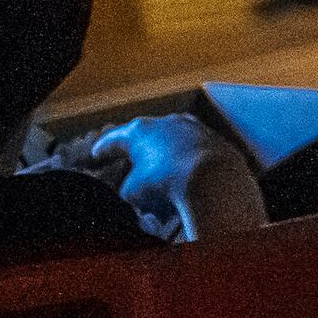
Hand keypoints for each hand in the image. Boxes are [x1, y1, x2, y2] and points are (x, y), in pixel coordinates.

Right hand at [53, 112, 269, 242]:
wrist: (213, 181)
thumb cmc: (166, 183)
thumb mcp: (132, 191)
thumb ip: (128, 188)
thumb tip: (135, 194)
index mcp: (140, 130)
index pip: (115, 139)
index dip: (104, 148)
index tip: (98, 153)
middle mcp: (169, 123)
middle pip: (147, 137)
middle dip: (139, 152)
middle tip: (132, 161)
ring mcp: (197, 129)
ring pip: (175, 144)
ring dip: (167, 159)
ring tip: (163, 177)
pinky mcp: (218, 142)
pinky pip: (198, 155)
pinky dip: (191, 165)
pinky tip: (189, 179)